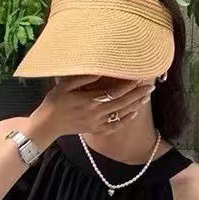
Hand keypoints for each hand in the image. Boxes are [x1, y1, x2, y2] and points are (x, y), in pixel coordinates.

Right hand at [26, 74, 155, 144]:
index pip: (114, 91)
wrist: (48, 125)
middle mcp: (96, 113)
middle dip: (137, 94)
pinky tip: (133, 114)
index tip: (139, 76)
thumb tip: (99, 69)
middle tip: (151, 86)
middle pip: (122, 103)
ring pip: (120, 114)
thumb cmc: (54, 102)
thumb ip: (83, 78)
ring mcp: (96, 123)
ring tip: (146, 97)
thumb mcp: (64, 85)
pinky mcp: (95, 130)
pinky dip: (124, 121)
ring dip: (135, 106)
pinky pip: (113, 127)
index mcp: (89, 101)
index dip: (128, 84)